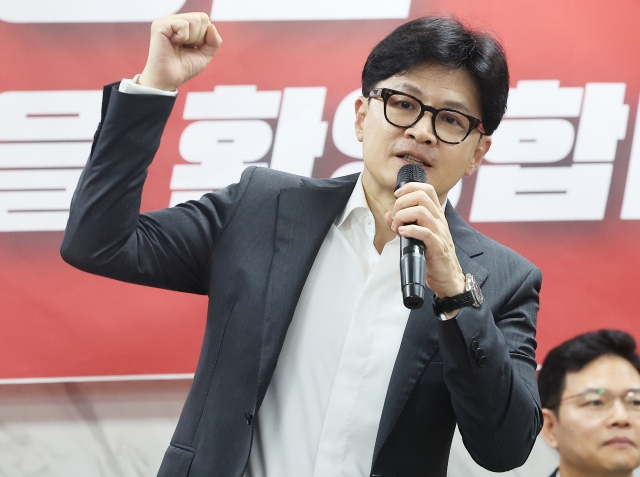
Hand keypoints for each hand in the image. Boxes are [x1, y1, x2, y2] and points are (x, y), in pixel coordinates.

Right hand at [138, 13, 221, 90]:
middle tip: (186, 47)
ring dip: (192, 38)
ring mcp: (167, 21)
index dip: (204, 37)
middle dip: (199, 37)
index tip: (193, 47)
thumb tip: (211, 26)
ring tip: (179, 46)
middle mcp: (175, 20)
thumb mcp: (205, 54)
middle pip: (201, 18)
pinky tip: (173, 43)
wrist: (170, 79)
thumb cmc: (184, 68)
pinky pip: (183, 24)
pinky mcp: (160, 25)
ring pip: (194, 20)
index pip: (204, 20)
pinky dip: (183, 37)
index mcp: (184, 25)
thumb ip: (214, 41)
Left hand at [384, 182, 465, 300]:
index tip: (397, 194)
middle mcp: (439, 220)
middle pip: (421, 196)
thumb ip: (402, 223)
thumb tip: (388, 215)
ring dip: (403, 216)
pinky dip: (410, 230)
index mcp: (435, 215)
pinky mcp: (437, 246)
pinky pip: (424, 232)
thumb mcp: (416, 235)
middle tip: (395, 216)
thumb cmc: (432, 254)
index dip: (410, 187)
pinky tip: (402, 233)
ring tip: (397, 227)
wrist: (447, 276)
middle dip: (402, 203)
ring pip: (421, 212)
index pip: (427, 189)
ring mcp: (439, 232)